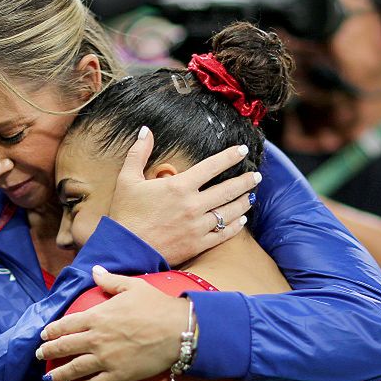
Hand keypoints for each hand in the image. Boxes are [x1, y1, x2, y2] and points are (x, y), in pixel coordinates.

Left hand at [36, 266, 190, 380]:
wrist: (177, 330)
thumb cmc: (156, 306)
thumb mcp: (132, 286)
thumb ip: (110, 281)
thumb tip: (94, 270)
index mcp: (97, 317)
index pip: (66, 324)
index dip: (52, 330)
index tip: (43, 335)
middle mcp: (96, 338)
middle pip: (65, 347)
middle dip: (49, 351)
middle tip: (39, 355)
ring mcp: (105, 359)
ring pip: (75, 368)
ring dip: (59, 374)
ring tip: (48, 378)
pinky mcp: (118, 374)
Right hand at [108, 127, 260, 265]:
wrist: (124, 250)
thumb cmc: (125, 214)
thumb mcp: (127, 179)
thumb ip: (138, 153)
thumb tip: (146, 130)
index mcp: (179, 186)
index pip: (212, 166)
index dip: (230, 156)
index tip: (242, 150)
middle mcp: (193, 205)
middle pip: (228, 189)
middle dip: (245, 180)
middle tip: (256, 175)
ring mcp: (197, 226)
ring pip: (229, 212)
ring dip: (243, 202)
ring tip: (251, 195)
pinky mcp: (197, 245)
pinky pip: (223, 234)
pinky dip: (235, 226)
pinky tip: (241, 220)